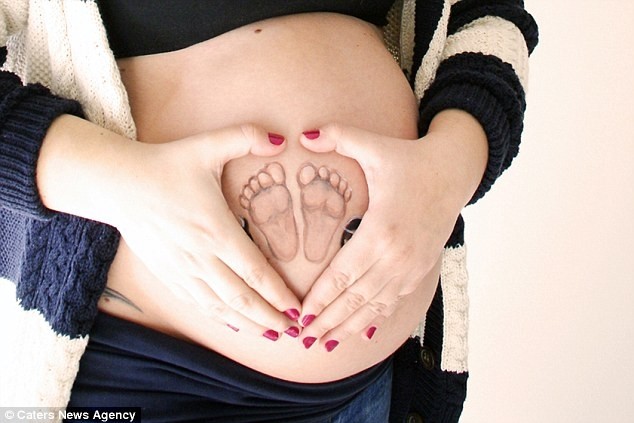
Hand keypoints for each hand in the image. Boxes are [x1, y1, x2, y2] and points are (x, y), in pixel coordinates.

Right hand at [38, 118, 300, 338]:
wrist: (118, 185)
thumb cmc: (165, 166)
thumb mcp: (205, 147)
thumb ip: (245, 138)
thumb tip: (281, 139)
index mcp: (216, 230)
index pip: (255, 272)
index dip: (278, 294)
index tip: (298, 308)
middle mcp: (201, 257)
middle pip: (241, 298)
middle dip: (270, 317)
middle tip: (294, 330)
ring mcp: (182, 270)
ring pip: (220, 307)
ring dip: (248, 324)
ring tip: (272, 334)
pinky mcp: (168, 275)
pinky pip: (197, 304)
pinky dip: (220, 317)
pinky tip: (235, 324)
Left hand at [297, 110, 486, 349]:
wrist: (454, 172)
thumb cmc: (409, 160)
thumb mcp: (374, 146)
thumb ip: (338, 137)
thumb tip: (302, 134)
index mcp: (381, 230)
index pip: (343, 275)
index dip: (319, 299)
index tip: (299, 317)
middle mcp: (397, 256)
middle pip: (356, 299)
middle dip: (328, 321)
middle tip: (302, 340)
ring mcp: (412, 267)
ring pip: (375, 307)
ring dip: (348, 326)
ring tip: (324, 343)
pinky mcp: (421, 270)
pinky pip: (395, 302)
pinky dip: (376, 319)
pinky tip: (361, 332)